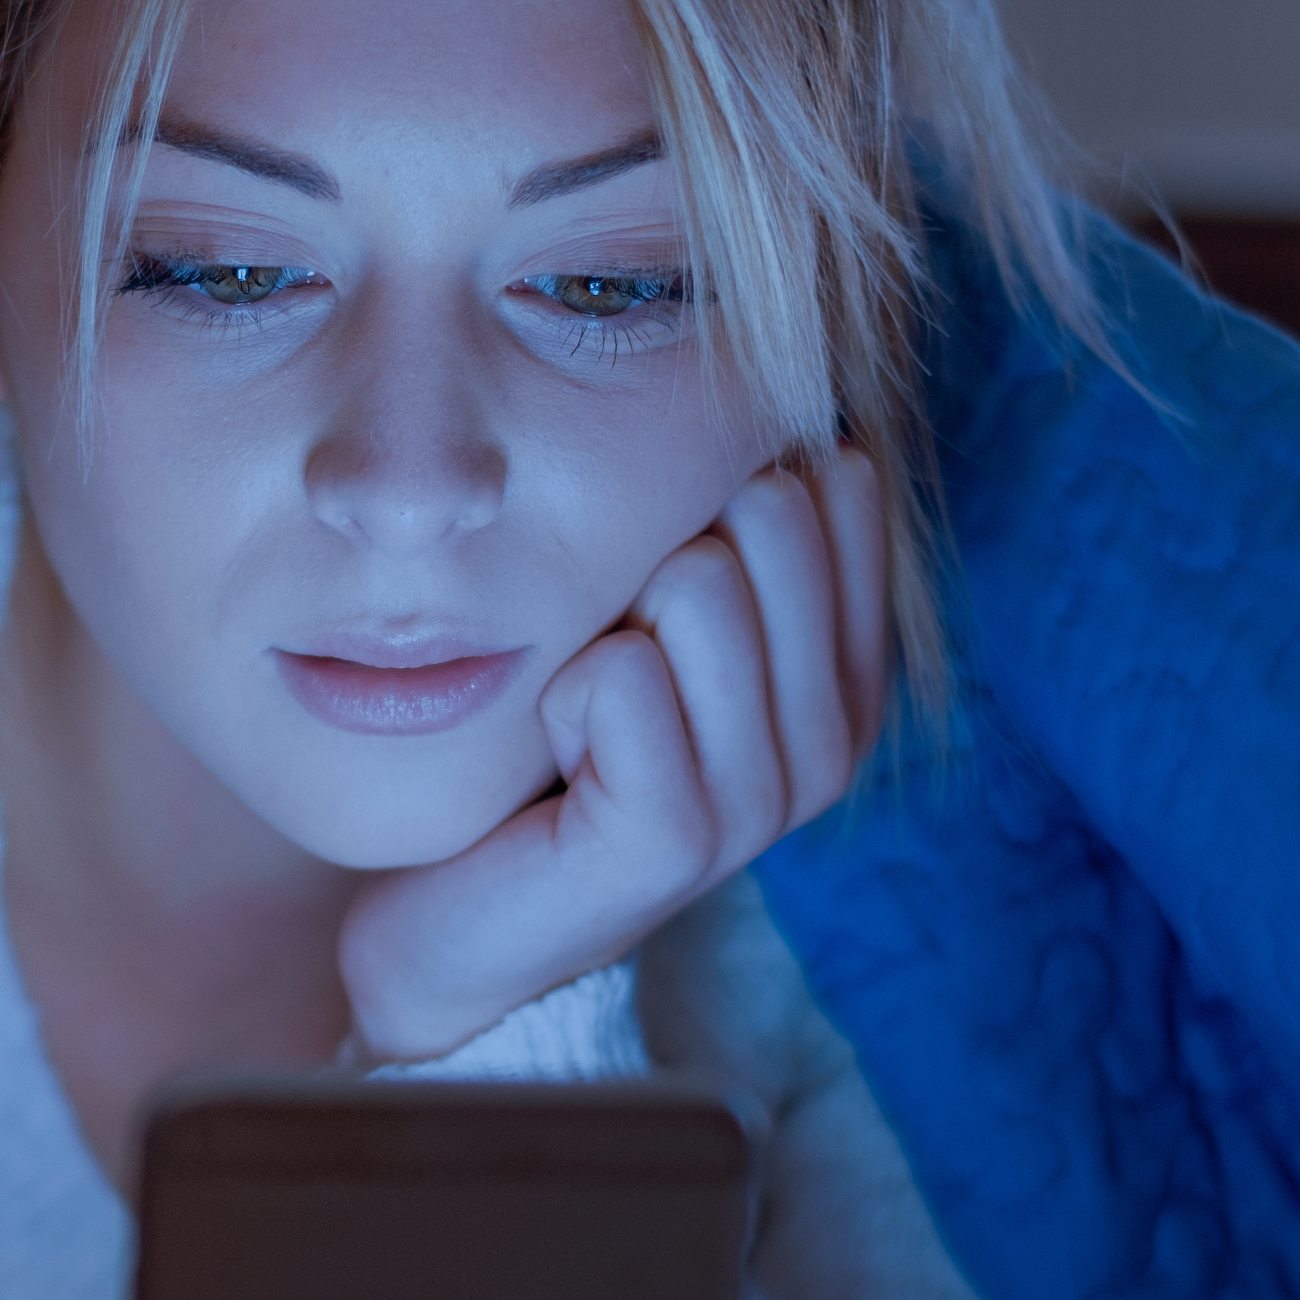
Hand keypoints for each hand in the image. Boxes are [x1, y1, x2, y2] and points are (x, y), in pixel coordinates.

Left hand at [338, 448, 888, 1063]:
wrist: (451, 918)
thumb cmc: (549, 745)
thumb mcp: (649, 613)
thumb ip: (726, 518)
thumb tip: (768, 382)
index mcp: (848, 673)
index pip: (838, 480)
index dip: (713, 497)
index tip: (659, 596)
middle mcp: (836, 739)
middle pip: (768, 512)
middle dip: (653, 557)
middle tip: (612, 663)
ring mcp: (768, 799)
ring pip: (698, 584)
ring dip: (601, 632)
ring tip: (584, 720)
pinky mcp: (680, 840)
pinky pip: (620, 675)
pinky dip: (559, 697)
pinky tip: (557, 761)